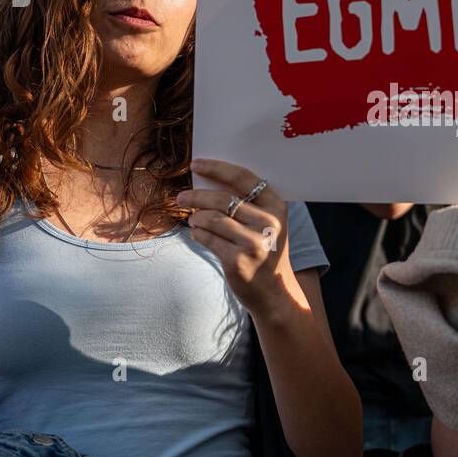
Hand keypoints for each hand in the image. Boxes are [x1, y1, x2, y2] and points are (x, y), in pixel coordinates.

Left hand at [176, 158, 296, 314]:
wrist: (274, 292)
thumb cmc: (264, 250)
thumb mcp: (267, 224)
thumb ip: (247, 203)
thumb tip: (206, 181)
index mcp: (276, 206)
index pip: (243, 178)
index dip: (217, 168)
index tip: (196, 164)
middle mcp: (267, 223)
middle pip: (223, 199)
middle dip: (196, 195)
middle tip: (181, 197)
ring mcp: (253, 243)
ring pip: (211, 218)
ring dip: (196, 217)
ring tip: (193, 219)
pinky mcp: (237, 260)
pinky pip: (207, 238)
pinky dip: (197, 233)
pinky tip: (198, 233)